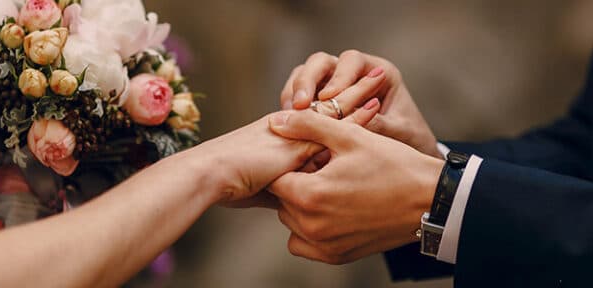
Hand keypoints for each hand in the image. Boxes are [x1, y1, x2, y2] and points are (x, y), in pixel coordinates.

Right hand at [201, 98, 382, 206]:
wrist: (212, 176)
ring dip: (358, 95)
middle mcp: (291, 127)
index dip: (338, 110)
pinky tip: (375, 107)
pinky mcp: (300, 137)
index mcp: (282, 135)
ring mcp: (296, 130)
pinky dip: (355, 116)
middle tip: (375, 79)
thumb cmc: (230, 184)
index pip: (317, 119)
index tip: (359, 101)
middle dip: (351, 93)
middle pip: (328, 107)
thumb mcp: (265, 188)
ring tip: (380, 80)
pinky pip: (333, 123)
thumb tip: (297, 204)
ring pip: (333, 108)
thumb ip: (285, 189)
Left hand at [267, 110, 444, 264]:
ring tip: (332, 188)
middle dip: (297, 183)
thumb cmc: (394, 165)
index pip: (276, 178)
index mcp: (311, 195)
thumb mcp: (350, 136)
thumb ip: (308, 126)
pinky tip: (333, 210)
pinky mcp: (337, 256)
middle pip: (282, 201)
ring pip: (292, 222)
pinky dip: (311, 229)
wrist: (430, 200)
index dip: (292, 163)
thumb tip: (276, 122)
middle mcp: (313, 226)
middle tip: (326, 170)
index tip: (314, 157)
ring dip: (302, 206)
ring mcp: (325, 245)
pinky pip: (305, 244)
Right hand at [280, 50, 442, 158]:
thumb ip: (378, 124)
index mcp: (378, 71)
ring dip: (294, 92)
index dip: (339, 77)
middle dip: (308, 80)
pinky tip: (288, 124)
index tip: (329, 97)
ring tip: (289, 114)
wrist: (406, 159)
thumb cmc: (408, 138)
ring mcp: (332, 85)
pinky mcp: (318, 101)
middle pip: (321, 62)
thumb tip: (351, 121)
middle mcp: (352, 73)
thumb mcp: (398, 131)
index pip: (352, 61)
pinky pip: (298, 95)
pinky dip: (291, 106)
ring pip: (304, 74)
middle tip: (300, 105)